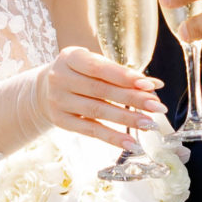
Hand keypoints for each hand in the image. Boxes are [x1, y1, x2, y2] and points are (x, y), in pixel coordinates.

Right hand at [39, 45, 163, 150]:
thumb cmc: (79, 74)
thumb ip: (120, 74)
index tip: (150, 85)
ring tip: (150, 124)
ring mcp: (58, 101)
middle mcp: (60, 78)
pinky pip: (90, 131)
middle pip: (101, 90)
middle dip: (133, 99)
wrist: (44, 90)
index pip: (100, 68)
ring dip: (127, 119)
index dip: (125, 77)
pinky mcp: (61, 121)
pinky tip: (131, 143)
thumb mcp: (93, 64)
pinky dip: (113, 137)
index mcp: (70, 58)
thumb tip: (154, 86)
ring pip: (98, 111)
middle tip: (157, 106)